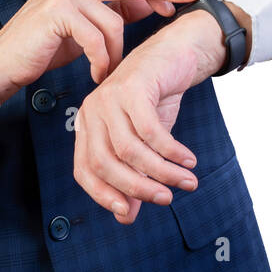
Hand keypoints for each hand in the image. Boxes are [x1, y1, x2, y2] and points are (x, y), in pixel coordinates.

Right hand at [0, 0, 204, 114]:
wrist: (1, 65)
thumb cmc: (43, 47)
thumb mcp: (84, 28)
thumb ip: (113, 12)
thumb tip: (152, 3)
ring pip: (114, 21)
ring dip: (116, 53)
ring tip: (106, 71)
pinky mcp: (57, 12)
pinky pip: (97, 38)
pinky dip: (101, 60)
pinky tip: (96, 73)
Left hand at [72, 6, 232, 223]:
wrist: (175, 53)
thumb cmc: (155, 99)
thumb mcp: (144, 142)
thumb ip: (134, 176)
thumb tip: (126, 218)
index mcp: (88, 125)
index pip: (84, 170)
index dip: (103, 195)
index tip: (129, 213)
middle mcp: (92, 111)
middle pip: (105, 163)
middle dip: (138, 188)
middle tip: (167, 199)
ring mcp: (109, 97)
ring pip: (130, 150)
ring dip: (162, 171)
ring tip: (187, 181)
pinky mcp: (132, 87)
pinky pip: (150, 131)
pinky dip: (171, 150)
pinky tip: (187, 159)